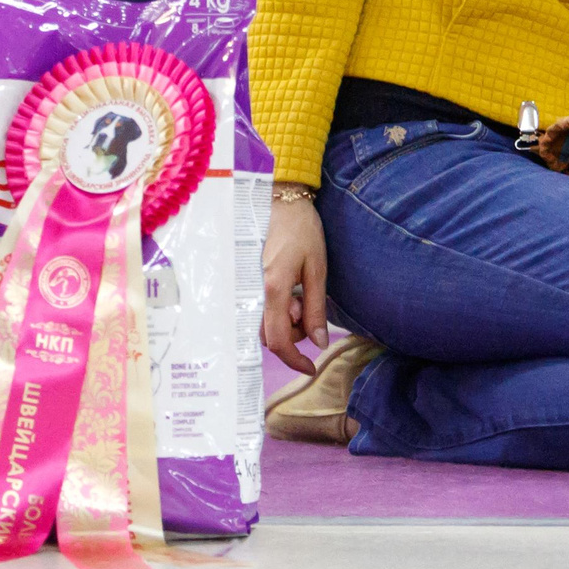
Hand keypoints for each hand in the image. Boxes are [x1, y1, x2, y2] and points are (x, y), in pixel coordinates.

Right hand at [259, 191, 329, 376]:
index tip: (312, 367)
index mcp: (273, 289)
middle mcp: (255, 292)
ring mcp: (248, 287)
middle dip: (293, 333)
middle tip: (308, 304)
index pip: (278, 340)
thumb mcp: (318, 269)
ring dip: (286, 321)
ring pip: (265, 324)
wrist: (281, 201)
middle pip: (271, 335)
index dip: (294, 360)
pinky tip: (290, 290)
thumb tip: (319, 343)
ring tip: (300, 293)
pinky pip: (261, 309)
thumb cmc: (303, 231)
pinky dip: (278, 310)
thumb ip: (316, 308)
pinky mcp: (249, 282)